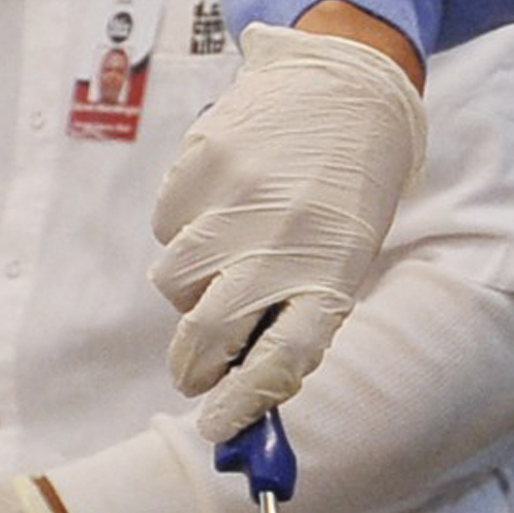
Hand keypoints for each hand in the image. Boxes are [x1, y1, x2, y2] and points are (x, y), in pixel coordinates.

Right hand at [150, 21, 428, 439]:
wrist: (348, 86)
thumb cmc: (347, 189)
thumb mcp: (345, 252)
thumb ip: (299, 309)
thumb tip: (239, 380)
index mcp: (335, 271)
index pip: (283, 358)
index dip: (242, 401)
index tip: (215, 426)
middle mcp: (284, 240)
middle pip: (208, 332)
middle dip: (193, 364)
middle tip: (195, 371)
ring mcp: (237, 200)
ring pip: (175, 281)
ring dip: (192, 284)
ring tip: (230, 248)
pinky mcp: (202, 163)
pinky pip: (165, 227)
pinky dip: (183, 228)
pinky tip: (222, 199)